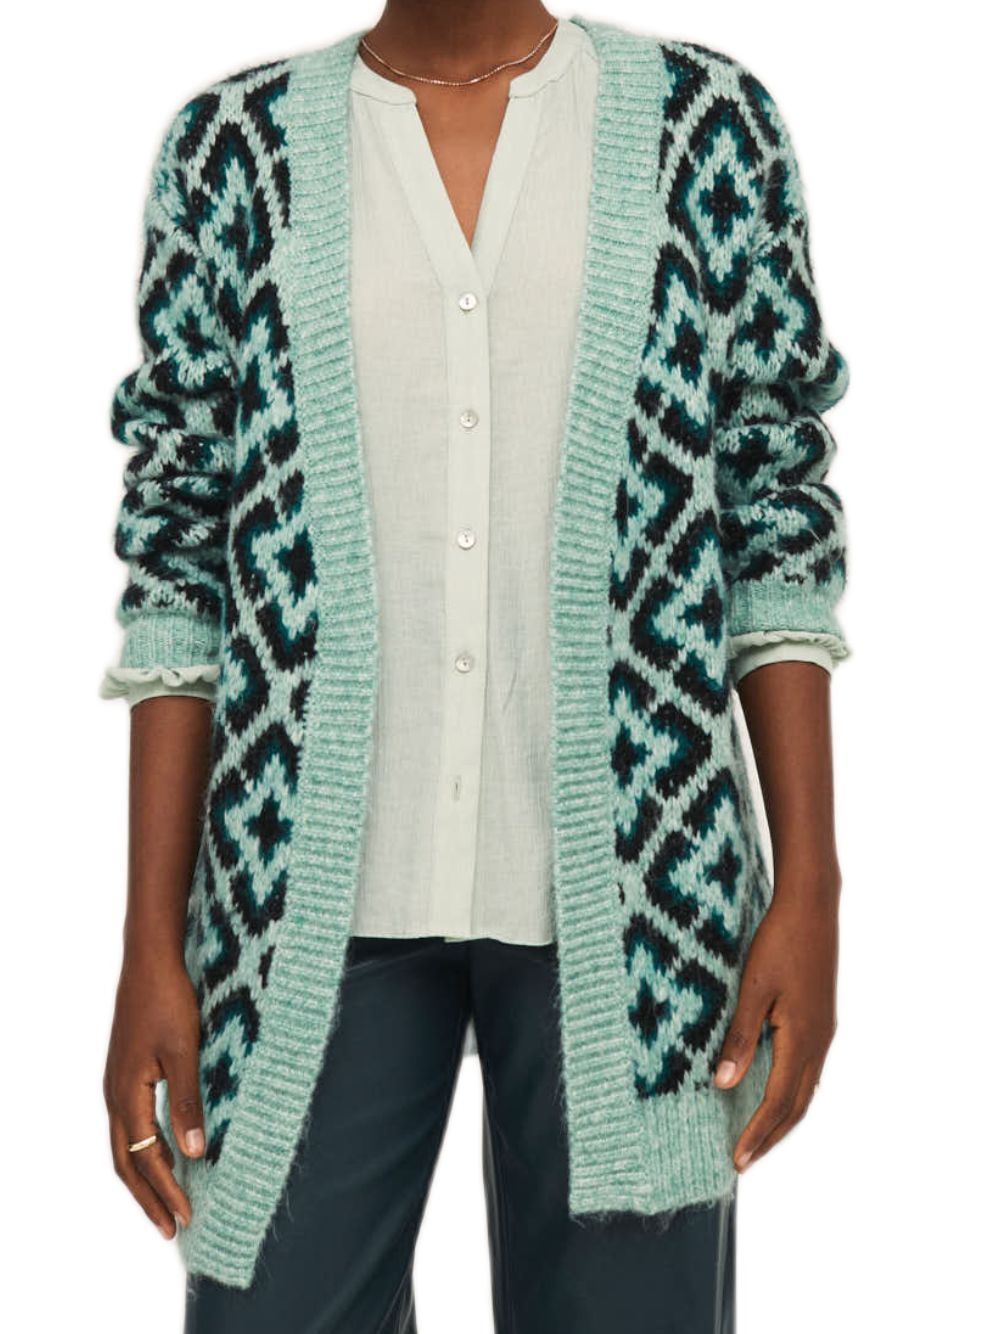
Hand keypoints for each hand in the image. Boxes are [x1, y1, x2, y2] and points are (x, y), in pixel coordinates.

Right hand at [103, 955, 204, 1238]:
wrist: (149, 962)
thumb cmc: (168, 1001)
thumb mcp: (184, 1051)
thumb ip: (188, 1101)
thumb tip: (195, 1152)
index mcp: (127, 1095)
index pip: (146, 1159)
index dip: (166, 1191)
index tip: (186, 1218)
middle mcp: (115, 1096)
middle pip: (127, 1162)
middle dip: (149, 1197)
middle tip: (172, 1228)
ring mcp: (117, 1084)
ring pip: (125, 1145)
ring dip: (145, 1176)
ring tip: (167, 1200)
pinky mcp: (125, 1072)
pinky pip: (130, 1125)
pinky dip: (144, 1149)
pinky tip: (165, 1151)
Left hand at [713, 872, 838, 1171]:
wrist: (812, 906)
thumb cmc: (779, 941)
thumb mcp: (753, 987)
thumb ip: (740, 1036)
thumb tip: (724, 1084)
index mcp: (802, 1039)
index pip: (779, 1102)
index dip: (759, 1134)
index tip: (738, 1161)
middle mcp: (818, 1042)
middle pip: (796, 1105)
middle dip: (770, 1136)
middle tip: (744, 1161)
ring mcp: (822, 1031)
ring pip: (805, 1089)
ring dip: (782, 1118)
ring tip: (759, 1139)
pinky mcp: (819, 1019)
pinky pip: (807, 1070)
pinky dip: (792, 1093)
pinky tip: (777, 1093)